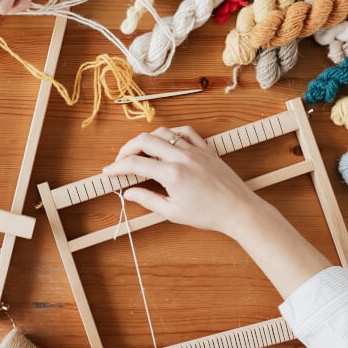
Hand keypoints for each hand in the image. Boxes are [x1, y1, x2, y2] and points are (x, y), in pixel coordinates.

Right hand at [103, 126, 262, 238]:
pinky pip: (185, 132)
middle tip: (121, 160)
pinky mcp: (206, 149)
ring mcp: (195, 150)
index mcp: (172, 174)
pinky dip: (171, 134)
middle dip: (127, 148)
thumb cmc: (209, 214)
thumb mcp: (173, 212)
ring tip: (141, 152)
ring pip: (163, 132)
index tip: (109, 171)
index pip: (135, 164)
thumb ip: (148, 200)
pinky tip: (166, 142)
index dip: (117, 167)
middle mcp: (182, 157)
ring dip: (147, 139)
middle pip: (145, 140)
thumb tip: (128, 193)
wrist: (238, 210)